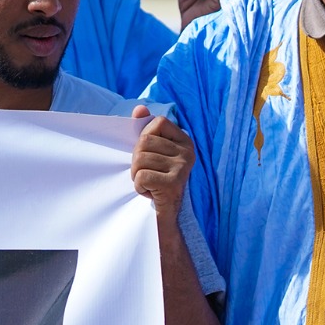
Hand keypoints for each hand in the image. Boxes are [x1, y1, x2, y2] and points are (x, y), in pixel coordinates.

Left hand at [128, 104, 195, 218]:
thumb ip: (146, 130)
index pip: (157, 122)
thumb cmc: (154, 181)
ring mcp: (183, 167)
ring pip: (140, 159)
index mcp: (185, 141)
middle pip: (144, 141)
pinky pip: (142, 176)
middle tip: (146, 173)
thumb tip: (139, 108)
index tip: (149, 154)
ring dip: (136, 175)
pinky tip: (150, 192)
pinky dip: (139, 187)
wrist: (162, 216)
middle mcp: (188, 152)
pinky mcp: (174, 183)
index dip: (144, 137)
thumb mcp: (151, 153)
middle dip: (136, 160)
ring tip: (148, 183)